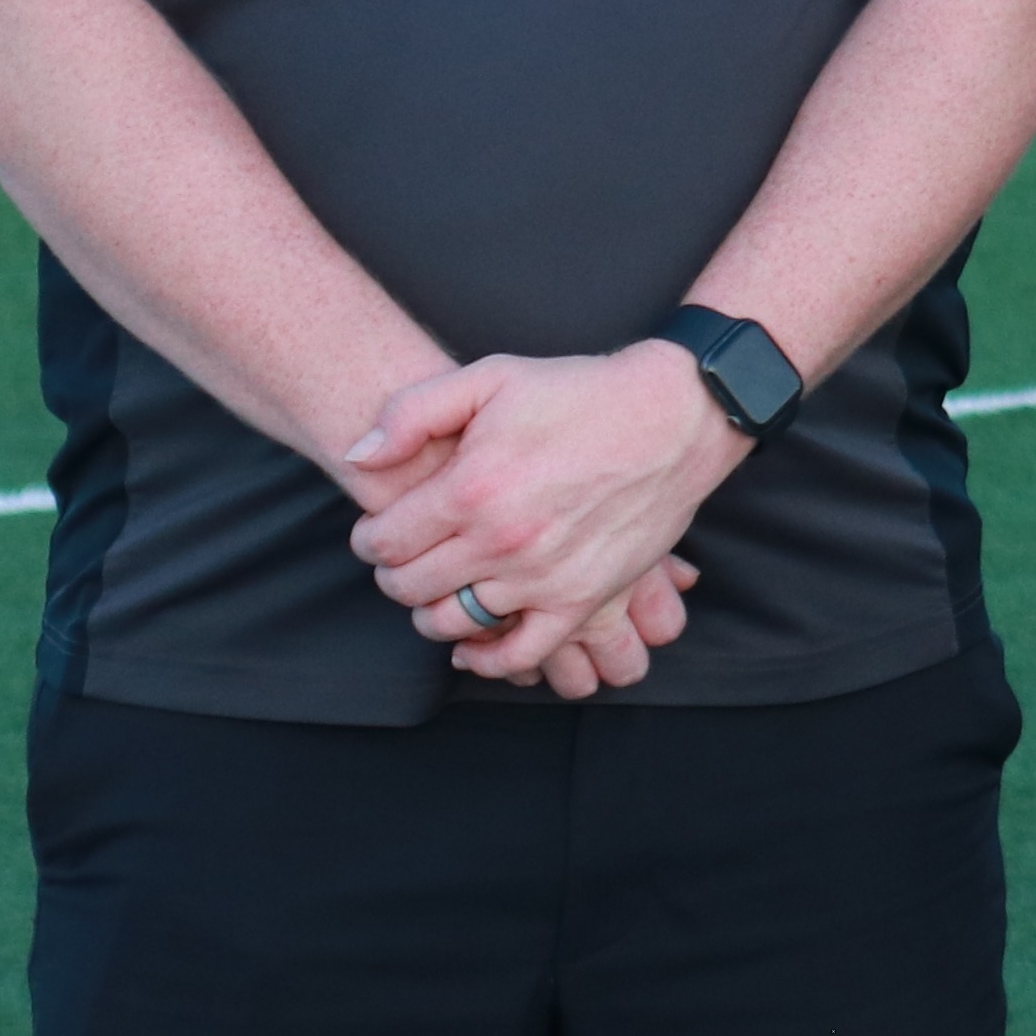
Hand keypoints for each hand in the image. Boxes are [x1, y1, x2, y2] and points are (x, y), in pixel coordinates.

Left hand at [347, 345, 755, 686]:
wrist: (676, 413)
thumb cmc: (581, 392)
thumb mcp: (491, 376)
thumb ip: (413, 412)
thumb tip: (359, 457)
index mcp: (470, 488)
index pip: (382, 541)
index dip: (370, 536)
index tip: (382, 527)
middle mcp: (501, 540)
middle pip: (408, 586)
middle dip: (395, 571)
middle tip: (409, 553)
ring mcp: (543, 575)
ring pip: (452, 621)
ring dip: (431, 610)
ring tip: (440, 585)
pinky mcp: (582, 597)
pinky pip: (520, 654)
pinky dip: (487, 658)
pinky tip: (472, 643)